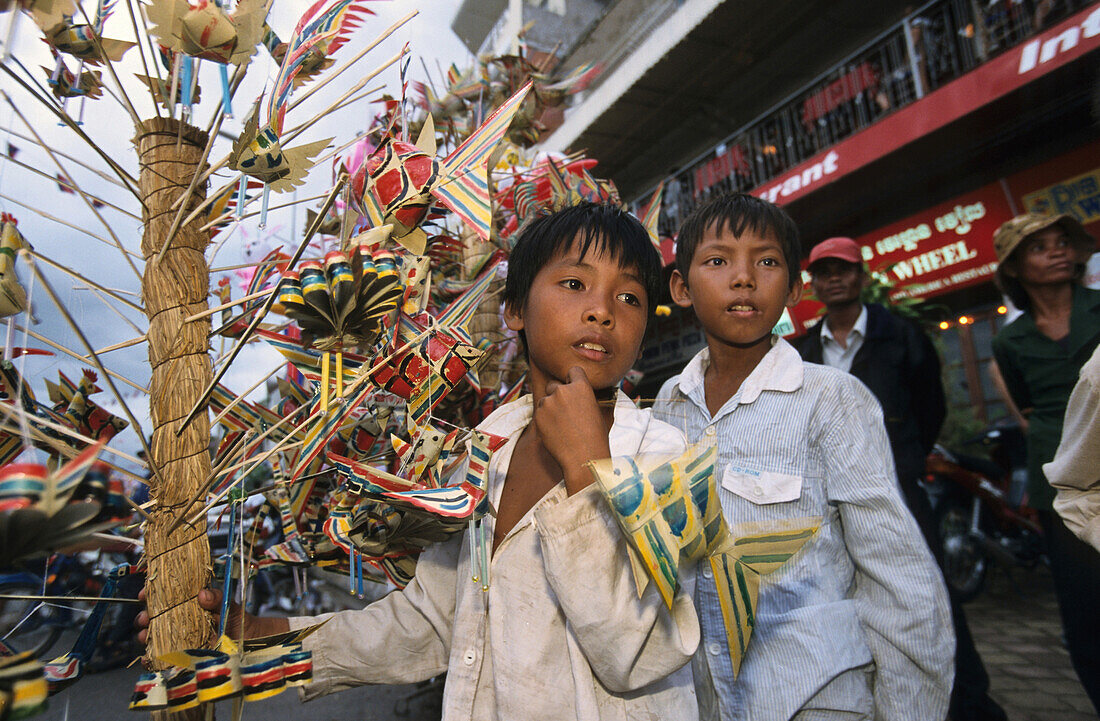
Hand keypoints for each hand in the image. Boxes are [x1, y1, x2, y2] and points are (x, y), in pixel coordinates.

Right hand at [135, 587, 287, 646]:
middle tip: (143, 618)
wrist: (249, 643)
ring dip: (145, 636)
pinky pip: (162, 657)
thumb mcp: (229, 606)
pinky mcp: (182, 656)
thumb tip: (202, 594)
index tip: (144, 594)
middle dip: (144, 616)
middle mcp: (180, 620)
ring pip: (155, 636)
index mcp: (188, 604)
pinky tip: (148, 657)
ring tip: (144, 636)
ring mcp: (179, 638)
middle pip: (154, 617)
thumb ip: (218, 598)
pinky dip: (152, 658)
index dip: (151, 594)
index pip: (164, 597)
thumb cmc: (238, 621)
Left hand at [534, 366, 611, 493]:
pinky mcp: (537, 416)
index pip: (573, 371)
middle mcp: (562, 391)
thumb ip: (584, 398)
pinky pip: (539, 414)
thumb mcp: (597, 411)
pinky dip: (544, 420)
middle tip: (565, 411)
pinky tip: (556, 432)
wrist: (583, 457)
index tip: (573, 387)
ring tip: (562, 426)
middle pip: (554, 385)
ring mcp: (548, 403)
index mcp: (581, 387)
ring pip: (545, 400)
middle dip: (557, 394)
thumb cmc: (595, 437)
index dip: (573, 379)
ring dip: (550, 409)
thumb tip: (579, 395)